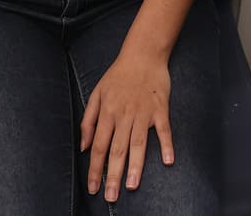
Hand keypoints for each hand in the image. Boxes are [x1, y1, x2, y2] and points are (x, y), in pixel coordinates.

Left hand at [81, 50, 172, 203]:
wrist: (143, 54)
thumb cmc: (118, 75)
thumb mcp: (97, 94)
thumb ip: (88, 120)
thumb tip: (83, 146)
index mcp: (108, 113)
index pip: (99, 146)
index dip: (95, 169)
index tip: (94, 188)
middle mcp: (124, 115)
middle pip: (117, 150)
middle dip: (113, 175)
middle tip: (111, 196)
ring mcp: (144, 112)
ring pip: (138, 143)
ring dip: (135, 165)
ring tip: (131, 185)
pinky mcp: (161, 109)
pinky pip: (164, 129)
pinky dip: (166, 145)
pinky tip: (167, 161)